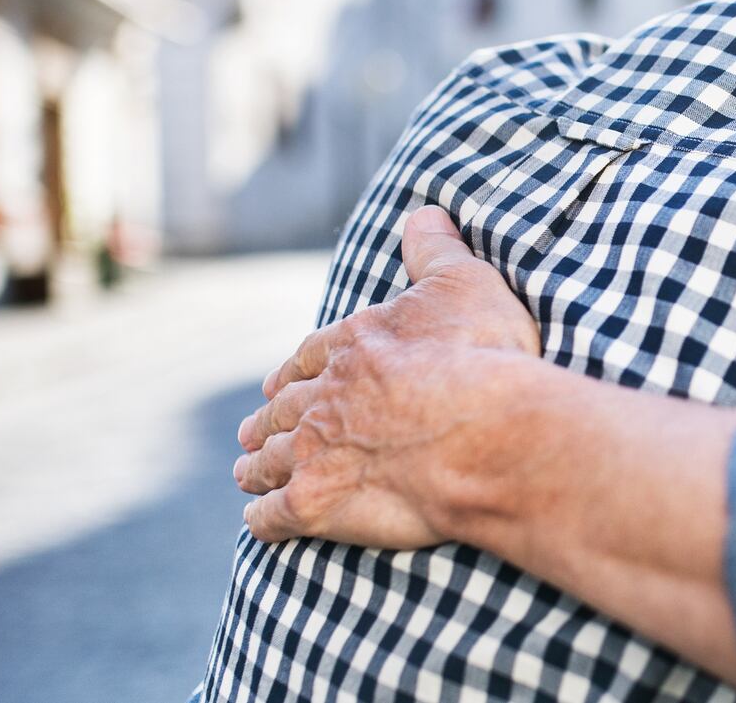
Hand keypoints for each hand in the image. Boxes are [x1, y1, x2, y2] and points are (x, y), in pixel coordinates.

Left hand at [233, 205, 542, 545]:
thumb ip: (436, 249)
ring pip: (268, 460)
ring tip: (247, 472)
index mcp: (352, 344)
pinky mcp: (316, 504)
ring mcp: (314, 452)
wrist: (488, 433)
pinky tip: (261, 522)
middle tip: (251, 432)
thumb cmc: (484, 356)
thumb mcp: (465, 282)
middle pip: (282, 410)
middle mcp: (322, 397)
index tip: (280, 382)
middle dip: (266, 420)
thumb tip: (423, 212)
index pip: (309, 356)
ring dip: (255, 467)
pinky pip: (272, 515)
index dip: (294, 371)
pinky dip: (262, 518)